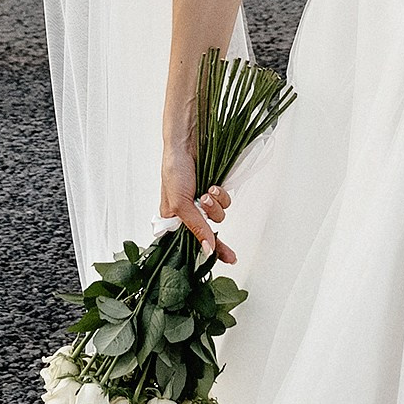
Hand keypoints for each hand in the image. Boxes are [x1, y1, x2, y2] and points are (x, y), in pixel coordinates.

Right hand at [161, 142, 234, 261]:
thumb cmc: (174, 171)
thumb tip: (208, 249)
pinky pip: (225, 202)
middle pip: (210, 231)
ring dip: (215, 205)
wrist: (187, 144)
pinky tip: (213, 186)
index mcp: (176, 219)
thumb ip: (196, 228)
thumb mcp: (180, 204)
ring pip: (219, 216)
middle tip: (213, 213)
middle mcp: (191, 213)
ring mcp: (204, 202)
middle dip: (211, 220)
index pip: (195, 241)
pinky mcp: (215, 191)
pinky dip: (221, 196)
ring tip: (207, 191)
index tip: (229, 260)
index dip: (212, 251)